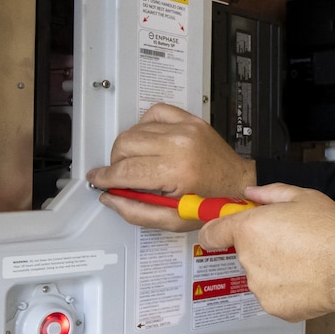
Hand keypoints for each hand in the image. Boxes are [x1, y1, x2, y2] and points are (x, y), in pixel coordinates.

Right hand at [88, 104, 257, 229]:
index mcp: (177, 172)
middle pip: (124, 145)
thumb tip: (109, 198)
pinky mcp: (190, 120)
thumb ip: (137, 212)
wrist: (237, 183)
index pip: (125, 171)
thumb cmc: (211, 203)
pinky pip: (154, 113)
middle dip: (116, 163)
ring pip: (135, 129)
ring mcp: (185, 129)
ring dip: (129, 147)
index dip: (105, 177)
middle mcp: (180, 145)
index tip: (97, 179)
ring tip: (139, 162)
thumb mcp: (173, 220)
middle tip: (122, 176)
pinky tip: (150, 142)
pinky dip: (145, 126)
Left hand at [202, 185, 334, 333]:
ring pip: (259, 274)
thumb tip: (251, 194)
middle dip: (261, 247)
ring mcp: (258, 286)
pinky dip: (286, 289)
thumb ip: (271, 193)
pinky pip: (273, 295)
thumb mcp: (304, 197)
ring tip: (304, 262)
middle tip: (290, 242)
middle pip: (244, 252)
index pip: (212, 233)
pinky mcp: (272, 306)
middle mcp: (247, 258)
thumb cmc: (331, 232)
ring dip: (274, 269)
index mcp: (249, 228)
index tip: (222, 232)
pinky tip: (308, 280)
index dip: (216, 231)